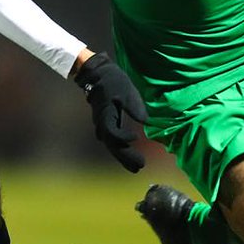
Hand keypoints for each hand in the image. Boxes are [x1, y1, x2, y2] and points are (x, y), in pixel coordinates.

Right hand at [73, 52, 148, 172]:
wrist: (97, 75)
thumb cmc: (113, 82)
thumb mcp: (126, 91)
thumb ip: (134, 106)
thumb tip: (145, 121)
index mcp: (106, 115)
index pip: (112, 133)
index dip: (123, 138)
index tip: (136, 137)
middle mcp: (102, 124)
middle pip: (113, 145)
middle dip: (126, 157)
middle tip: (140, 167)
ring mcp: (103, 125)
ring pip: (112, 145)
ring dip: (124, 157)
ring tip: (136, 167)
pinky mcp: (107, 124)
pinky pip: (113, 141)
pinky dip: (121, 149)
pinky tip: (129, 155)